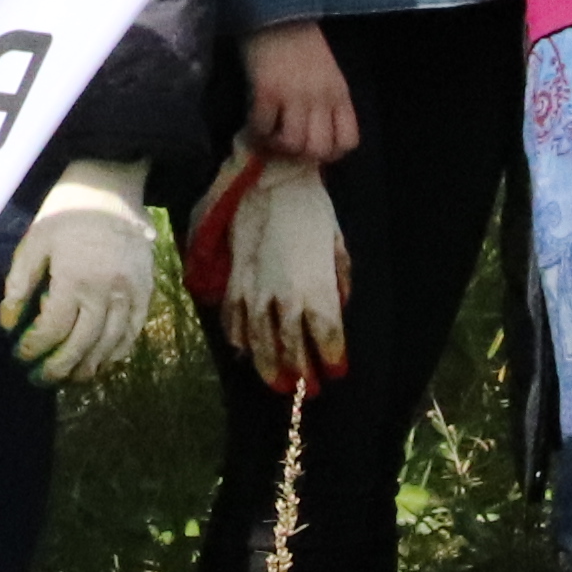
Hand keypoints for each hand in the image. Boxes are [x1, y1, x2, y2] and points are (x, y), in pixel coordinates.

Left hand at [0, 162, 163, 386]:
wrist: (110, 186)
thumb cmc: (66, 212)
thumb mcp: (34, 242)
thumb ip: (19, 284)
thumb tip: (8, 322)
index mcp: (74, 278)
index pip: (53, 328)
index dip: (34, 347)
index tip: (20, 353)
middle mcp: (105, 291)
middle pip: (82, 343)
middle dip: (59, 366)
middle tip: (42, 379)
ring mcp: (130, 292)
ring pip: (110, 343)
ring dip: (89, 366)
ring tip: (71, 378)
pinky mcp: (146, 289)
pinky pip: (134, 330)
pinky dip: (119, 351)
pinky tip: (104, 362)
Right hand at [209, 151, 349, 391]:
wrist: (273, 180)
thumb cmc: (312, 210)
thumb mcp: (337, 246)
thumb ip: (338, 281)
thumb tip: (338, 306)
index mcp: (316, 289)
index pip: (326, 336)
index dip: (332, 358)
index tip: (336, 373)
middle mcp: (285, 297)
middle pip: (291, 347)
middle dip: (301, 373)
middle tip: (307, 391)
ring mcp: (255, 290)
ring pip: (259, 340)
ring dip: (268, 366)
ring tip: (276, 385)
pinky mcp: (234, 279)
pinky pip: (233, 317)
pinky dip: (237, 337)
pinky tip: (242, 350)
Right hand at [240, 20, 360, 167]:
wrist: (276, 9)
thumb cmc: (299, 40)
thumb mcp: (325, 72)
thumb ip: (324, 100)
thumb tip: (310, 133)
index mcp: (339, 93)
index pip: (348, 141)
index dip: (330, 154)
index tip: (312, 149)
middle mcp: (321, 97)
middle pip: (320, 149)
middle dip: (301, 156)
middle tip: (285, 147)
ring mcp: (294, 94)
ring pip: (293, 144)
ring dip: (277, 148)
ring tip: (267, 138)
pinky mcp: (267, 90)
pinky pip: (262, 127)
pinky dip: (255, 133)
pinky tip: (252, 125)